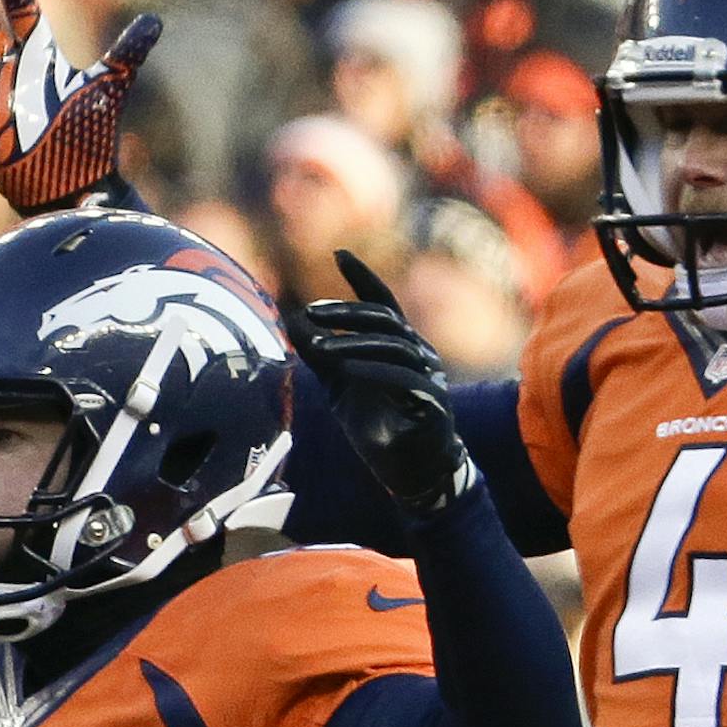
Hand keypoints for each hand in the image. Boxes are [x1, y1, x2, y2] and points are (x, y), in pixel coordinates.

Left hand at [288, 251, 472, 512]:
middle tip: (310, 312)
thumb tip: (292, 320)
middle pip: (385, 318)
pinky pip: (407, 379)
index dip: (362, 277)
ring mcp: (430, 377)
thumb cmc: (378, 427)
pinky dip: (376, 371)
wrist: (410, 473)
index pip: (383, 302)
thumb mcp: (340, 386)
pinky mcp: (433, 404)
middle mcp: (420, 353)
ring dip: (354, 343)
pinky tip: (348, 371)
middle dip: (346, 311)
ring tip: (321, 348)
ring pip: (395, 345)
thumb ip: (321, 355)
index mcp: (400, 344)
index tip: (339, 253)